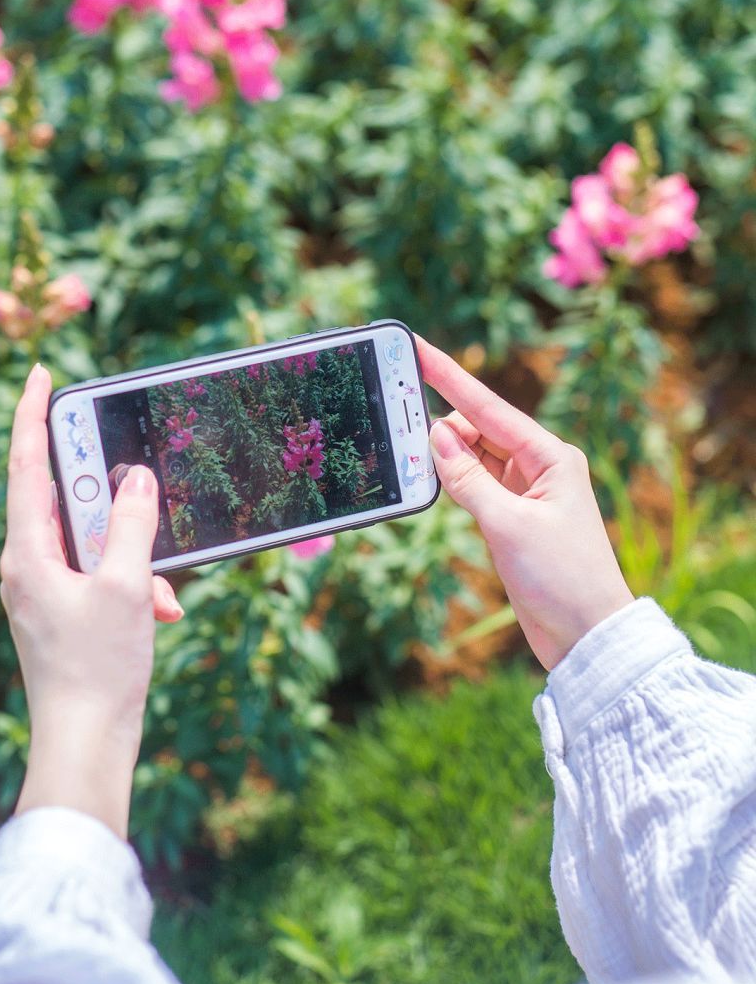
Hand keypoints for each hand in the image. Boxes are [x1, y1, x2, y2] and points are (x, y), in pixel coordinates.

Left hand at [0, 363, 182, 836]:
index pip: (25, 465)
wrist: (85, 746)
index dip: (32, 414)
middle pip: (64, 500)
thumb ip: (133, 525)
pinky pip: (100, 576)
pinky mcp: (63, 614)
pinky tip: (160, 611)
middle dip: (110, 497)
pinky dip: (134, 584)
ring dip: (134, 553)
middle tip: (134, 477)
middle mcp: (26, 565)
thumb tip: (135, 478)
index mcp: (25, 552)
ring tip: (159, 590)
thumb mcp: (127, 587)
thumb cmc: (98, 669)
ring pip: (93, 543)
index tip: (41, 373)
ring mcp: (43, 591)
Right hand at [417, 337, 633, 670]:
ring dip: (444, 458)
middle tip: (397, 429)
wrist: (586, 636)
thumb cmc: (561, 578)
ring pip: (472, 457)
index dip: (448, 376)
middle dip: (440, 429)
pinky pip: (474, 485)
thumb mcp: (508, 526)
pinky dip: (452, 482)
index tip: (416, 347)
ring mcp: (525, 492)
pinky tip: (428, 480)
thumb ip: (469, 479)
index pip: (488, 407)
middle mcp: (539, 466)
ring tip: (411, 462)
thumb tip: (435, 437)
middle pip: (476, 429)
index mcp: (550, 456)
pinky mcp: (512, 517)